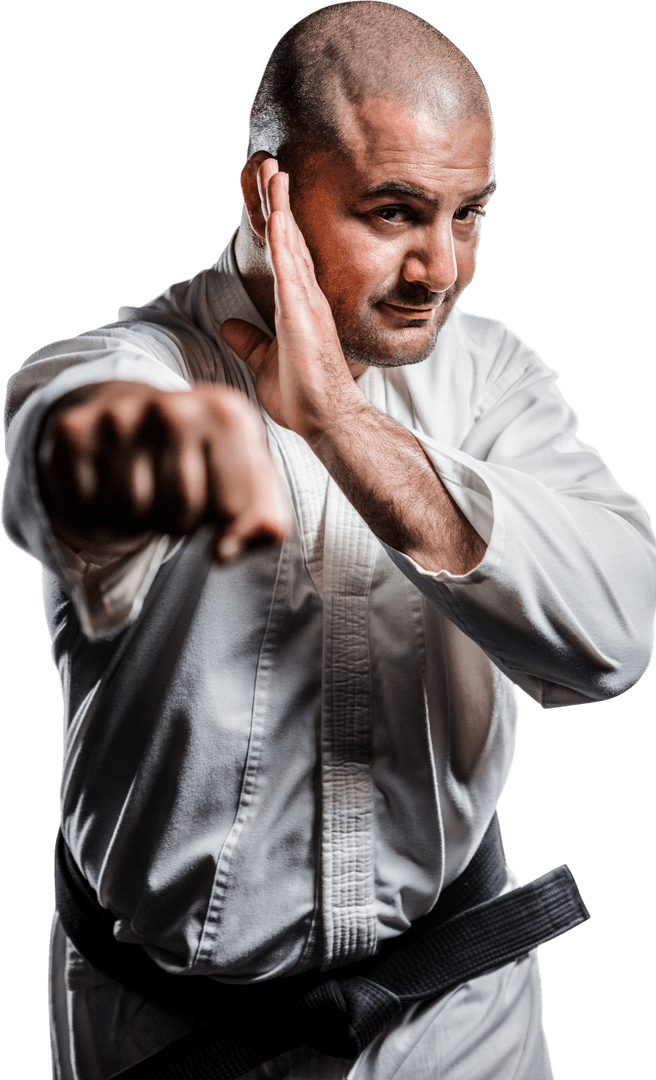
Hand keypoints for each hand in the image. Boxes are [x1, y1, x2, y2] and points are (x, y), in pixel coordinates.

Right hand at [38, 380, 289, 560]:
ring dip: (137, 521)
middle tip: (173, 495)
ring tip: (143, 489)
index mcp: (228, 414)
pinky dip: (96, 514)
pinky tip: (108, 485)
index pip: (230, 508)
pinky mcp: (73, 430)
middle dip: (179, 522)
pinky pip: (86, 508)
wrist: (135, 414)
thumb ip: (263, 521)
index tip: (213, 493)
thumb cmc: (202, 458)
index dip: (220, 519)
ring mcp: (120, 415)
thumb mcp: (247, 482)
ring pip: (130, 514)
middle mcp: (174, 407)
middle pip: (180, 513)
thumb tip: (224, 551)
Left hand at [221, 158, 363, 440]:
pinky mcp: (301, 314)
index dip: (276, 221)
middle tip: (268, 162)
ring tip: (271, 168)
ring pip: (290, 243)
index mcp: (297, 306)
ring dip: (279, 205)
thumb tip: (226, 327)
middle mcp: (305, 297)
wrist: (326, 421)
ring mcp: (305, 303)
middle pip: (288, 237)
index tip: (267, 190)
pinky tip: (275, 213)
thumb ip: (249, 342)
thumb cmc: (303, 397)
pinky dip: (281, 238)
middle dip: (277, 199)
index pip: (285, 254)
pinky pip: (290, 268)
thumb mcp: (265, 364)